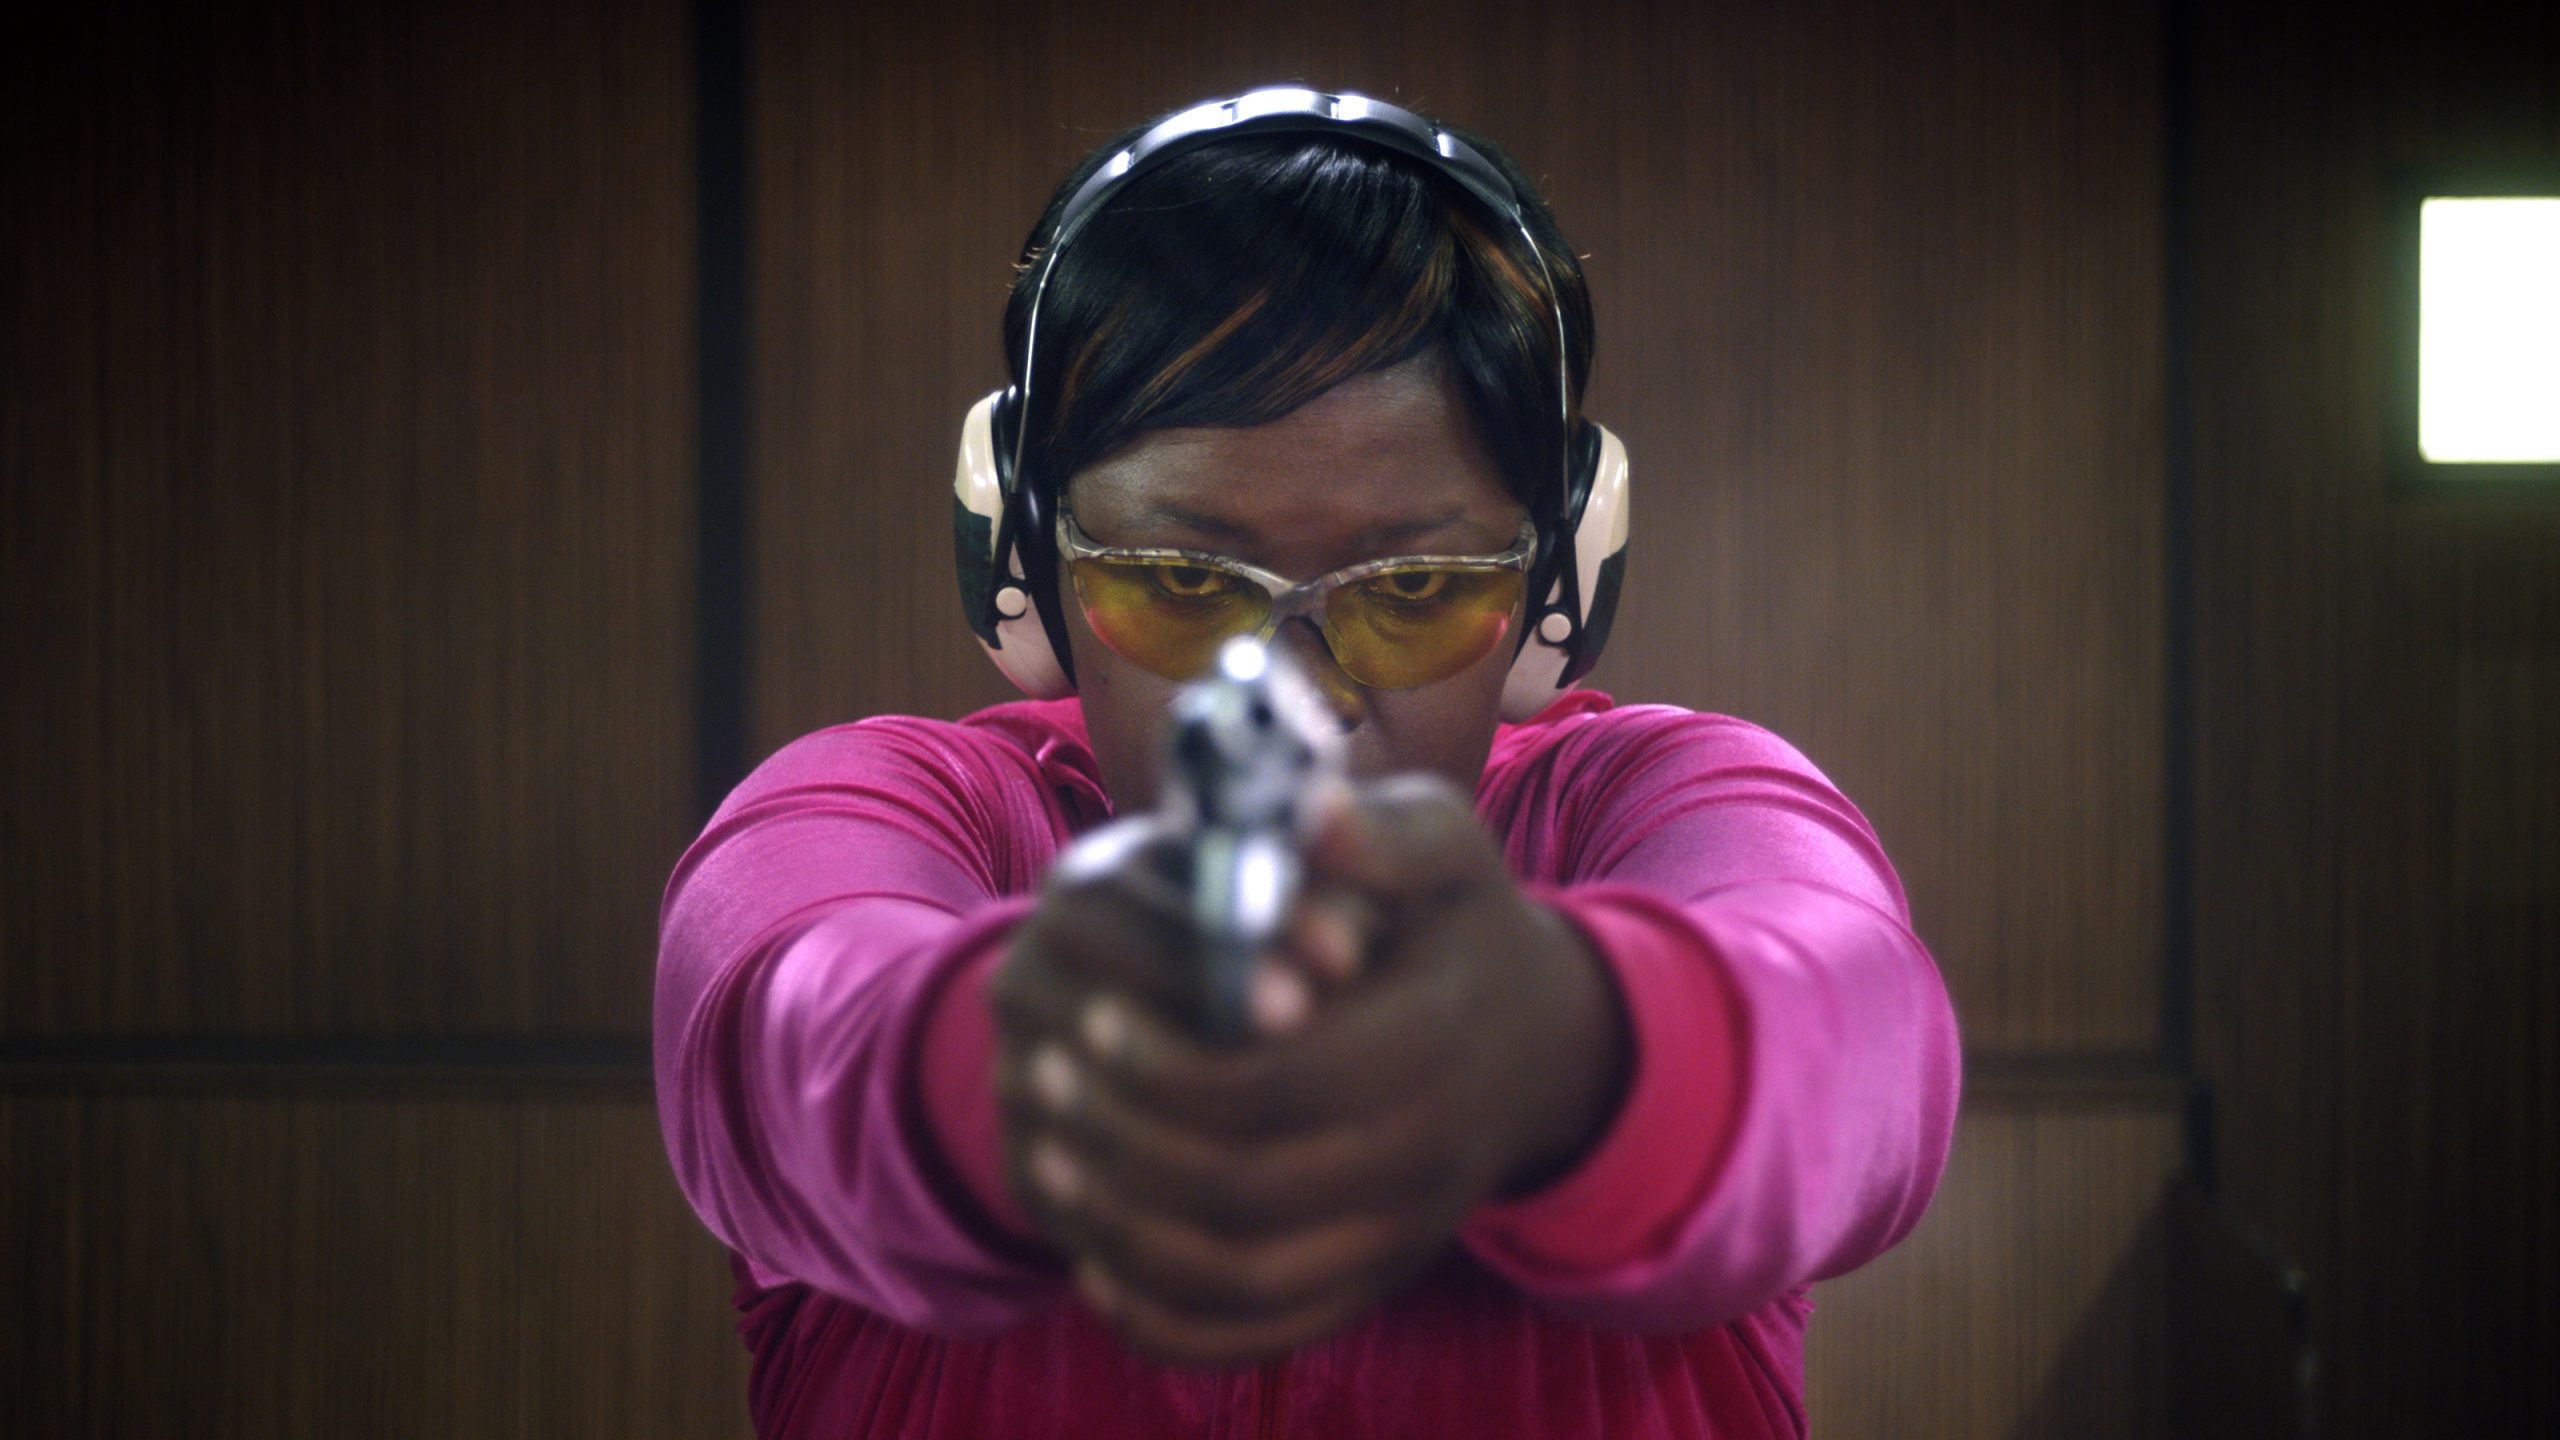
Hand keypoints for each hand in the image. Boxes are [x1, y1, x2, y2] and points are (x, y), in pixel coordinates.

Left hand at [987, 774, 1629, 1367]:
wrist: (1536, 1042)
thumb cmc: (1459, 928)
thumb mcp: (1445, 850)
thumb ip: (1376, 833)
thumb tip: (1313, 815)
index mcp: (1437, 1042)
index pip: (1281, 1082)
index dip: (1170, 1060)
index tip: (1092, 1016)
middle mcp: (1428, 1159)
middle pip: (1246, 1189)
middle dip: (1127, 1136)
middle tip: (1047, 1073)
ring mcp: (1400, 1238)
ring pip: (1238, 1278)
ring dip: (1125, 1228)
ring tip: (1052, 1150)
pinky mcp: (1369, 1285)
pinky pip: (1252, 1336)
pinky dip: (1161, 1316)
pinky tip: (1095, 1256)